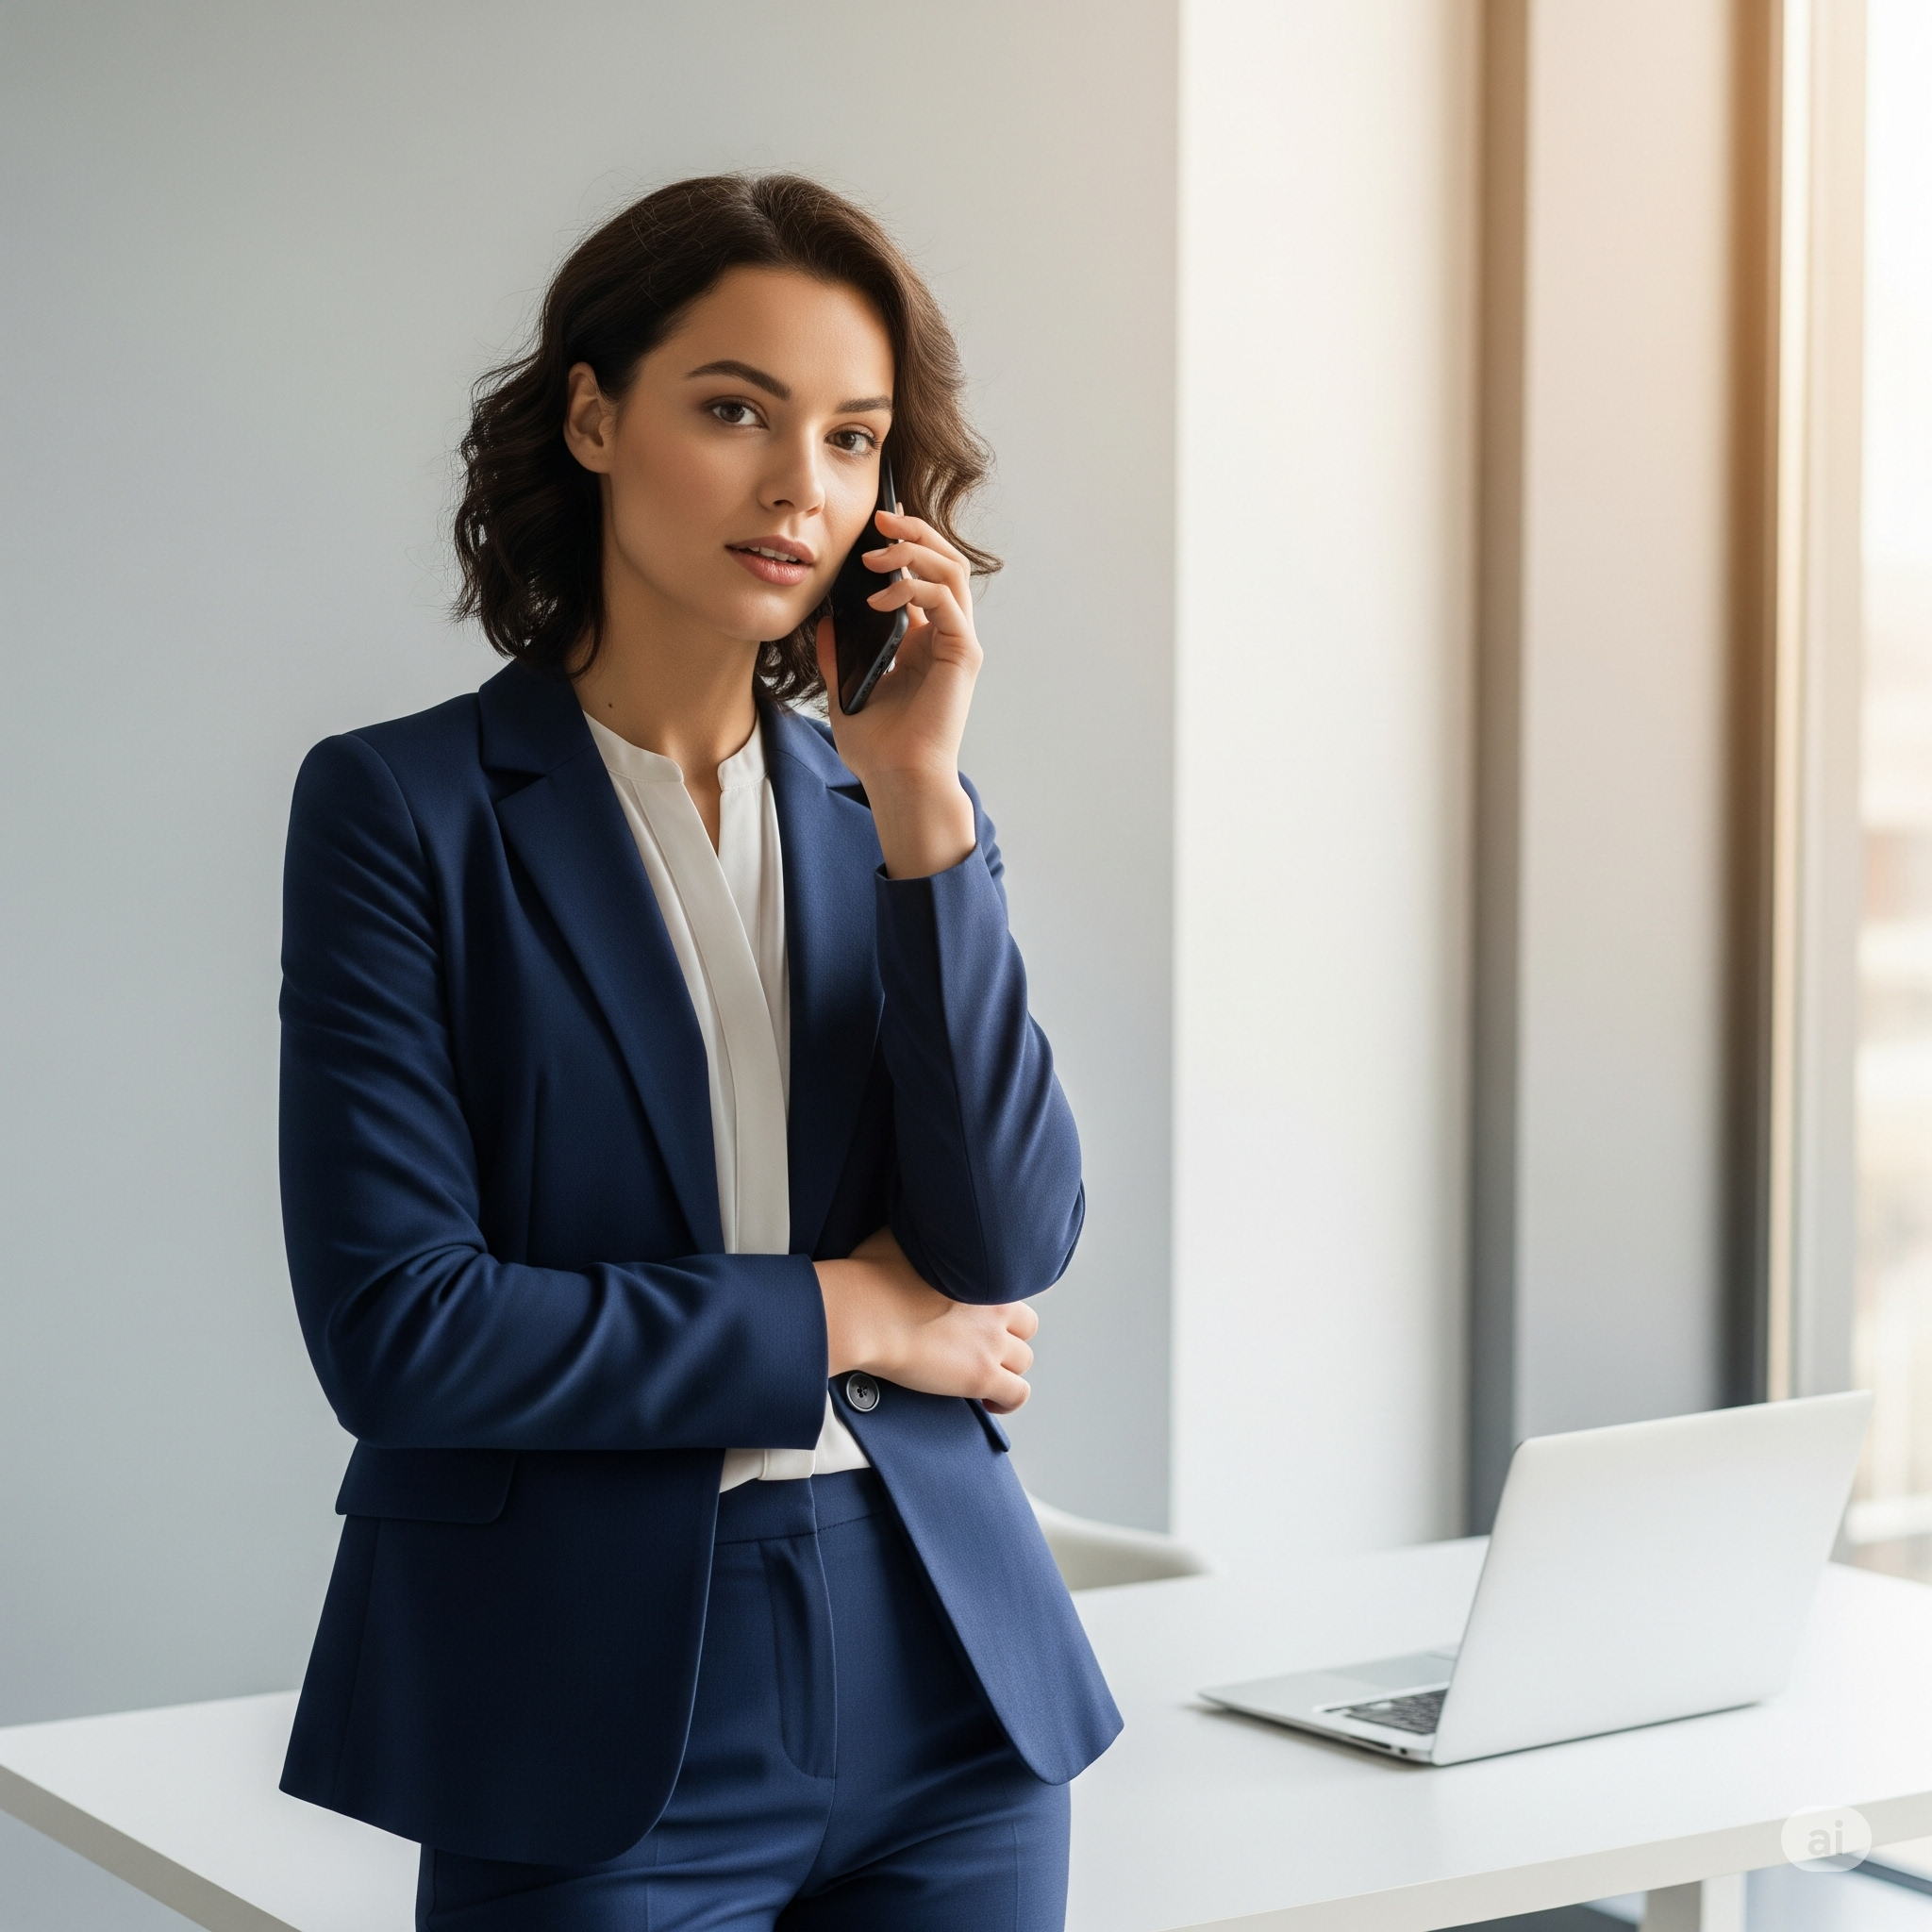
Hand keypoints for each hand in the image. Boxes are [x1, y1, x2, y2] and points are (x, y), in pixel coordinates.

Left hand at [813, 510, 979, 878]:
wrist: (897, 779)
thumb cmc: (877, 746)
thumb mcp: (845, 688)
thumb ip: (838, 654)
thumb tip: (824, 622)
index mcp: (924, 640)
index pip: (923, 575)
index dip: (903, 545)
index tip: (873, 529)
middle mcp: (947, 636)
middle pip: (944, 562)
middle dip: (913, 534)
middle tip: (880, 521)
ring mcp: (959, 644)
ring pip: (951, 572)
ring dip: (915, 552)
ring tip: (877, 555)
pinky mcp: (964, 655)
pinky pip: (947, 602)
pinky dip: (915, 589)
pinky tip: (881, 597)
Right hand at [817, 1226, 1037, 1413]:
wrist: (863, 1313)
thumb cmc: (870, 1275)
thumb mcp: (901, 1234)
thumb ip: (924, 1234)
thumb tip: (919, 1225)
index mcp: (980, 1270)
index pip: (1012, 1285)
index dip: (995, 1303)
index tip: (979, 1314)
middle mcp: (995, 1305)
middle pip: (1026, 1325)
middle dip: (1007, 1337)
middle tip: (980, 1345)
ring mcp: (990, 1342)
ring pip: (1023, 1359)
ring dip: (1004, 1368)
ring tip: (980, 1373)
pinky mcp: (980, 1375)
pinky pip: (1017, 1394)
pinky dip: (1007, 1400)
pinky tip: (987, 1400)